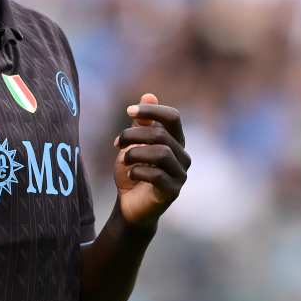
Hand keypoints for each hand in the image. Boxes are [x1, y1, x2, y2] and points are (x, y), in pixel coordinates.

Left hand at [113, 93, 190, 227]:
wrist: (130, 205)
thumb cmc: (133, 172)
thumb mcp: (133, 145)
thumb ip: (142, 124)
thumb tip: (149, 95)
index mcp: (176, 141)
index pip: (173, 117)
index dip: (151, 111)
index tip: (128, 111)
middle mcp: (183, 156)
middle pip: (161, 134)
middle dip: (133, 135)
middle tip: (117, 143)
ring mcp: (180, 175)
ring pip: (161, 153)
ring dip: (136, 153)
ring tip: (124, 160)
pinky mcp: (173, 191)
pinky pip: (157, 175)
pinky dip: (138, 172)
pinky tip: (130, 175)